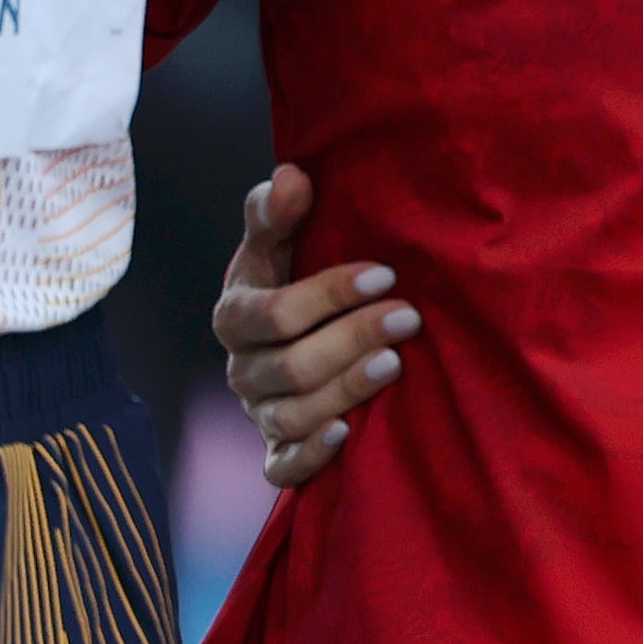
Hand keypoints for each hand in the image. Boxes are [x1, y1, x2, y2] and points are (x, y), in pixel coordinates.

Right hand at [213, 165, 414, 486]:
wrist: (298, 333)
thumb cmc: (293, 276)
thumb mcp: (279, 241)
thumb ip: (278, 210)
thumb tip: (292, 176)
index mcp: (235, 313)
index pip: (274, 312)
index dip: (328, 294)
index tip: (384, 273)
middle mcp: (241, 368)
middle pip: (288, 365)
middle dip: (351, 339)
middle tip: (408, 318)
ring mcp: (258, 412)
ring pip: (292, 414)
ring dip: (345, 389)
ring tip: (395, 364)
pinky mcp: (277, 451)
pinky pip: (282, 467)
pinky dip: (311, 456)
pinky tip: (347, 435)